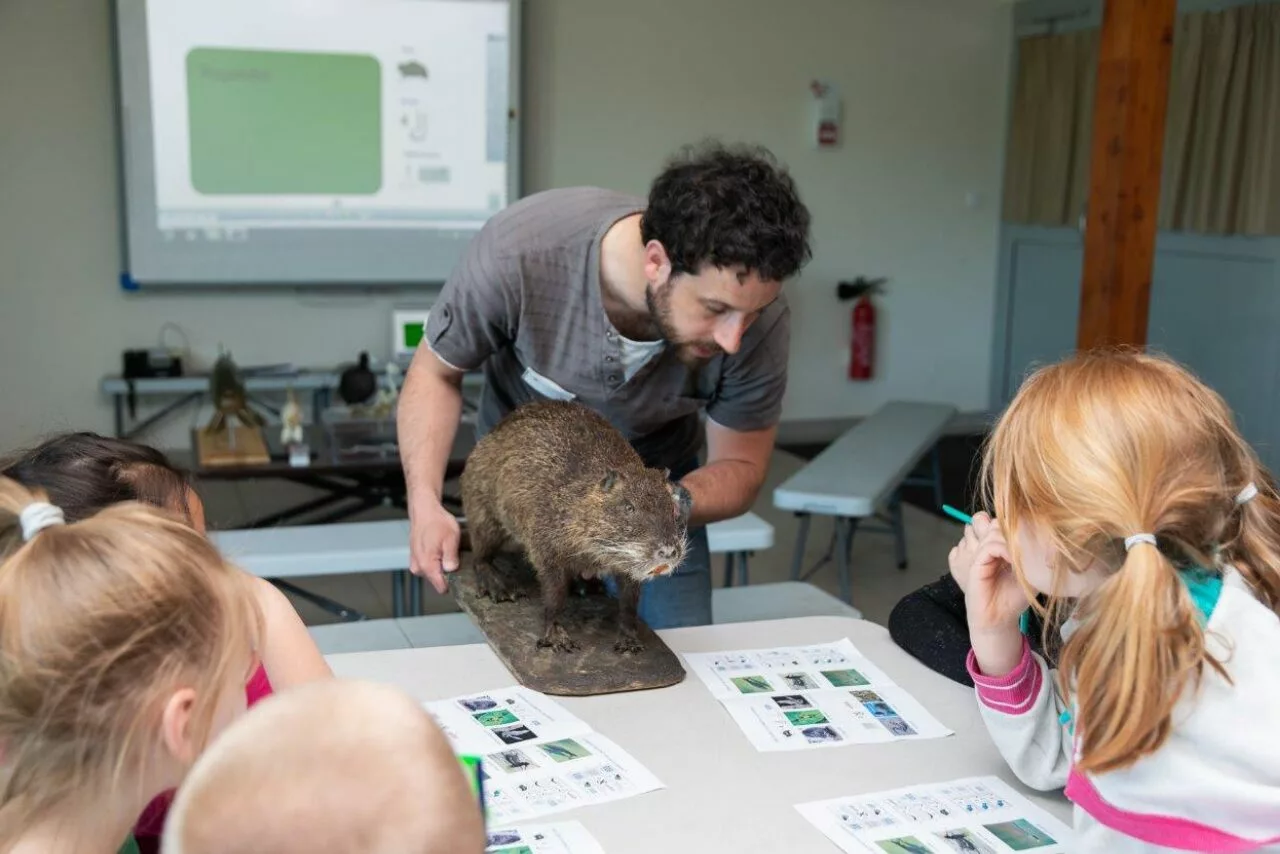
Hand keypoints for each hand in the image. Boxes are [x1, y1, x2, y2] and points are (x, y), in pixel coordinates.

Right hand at [409, 498, 460, 593]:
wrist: (424, 510)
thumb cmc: (437, 522)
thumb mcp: (451, 538)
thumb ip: (451, 558)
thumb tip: (452, 571)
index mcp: (427, 565)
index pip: (442, 588)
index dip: (453, 582)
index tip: (459, 572)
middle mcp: (418, 568)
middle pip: (438, 580)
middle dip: (447, 570)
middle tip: (452, 553)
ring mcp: (415, 563)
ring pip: (434, 573)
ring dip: (441, 564)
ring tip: (445, 548)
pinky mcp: (415, 559)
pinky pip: (429, 566)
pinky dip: (435, 559)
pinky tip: (439, 547)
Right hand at [949, 513, 1024, 632]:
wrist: (999, 619)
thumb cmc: (1014, 598)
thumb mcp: (1030, 572)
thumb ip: (1032, 552)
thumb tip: (1042, 535)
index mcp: (995, 547)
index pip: (1002, 522)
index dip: (1016, 527)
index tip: (1031, 543)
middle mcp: (984, 547)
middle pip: (994, 521)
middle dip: (1011, 531)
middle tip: (1024, 549)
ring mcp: (978, 554)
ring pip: (993, 531)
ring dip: (1010, 542)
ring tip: (1020, 559)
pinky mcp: (975, 564)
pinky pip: (989, 547)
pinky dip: (1005, 551)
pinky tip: (1015, 563)